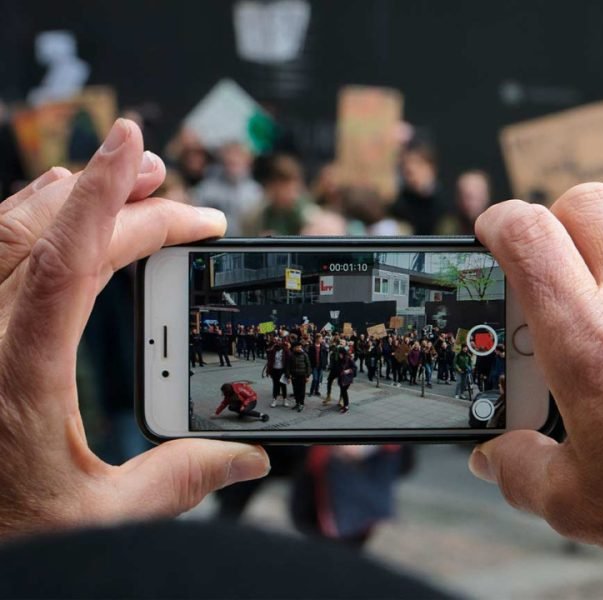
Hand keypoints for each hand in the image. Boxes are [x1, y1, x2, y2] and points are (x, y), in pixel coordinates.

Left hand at [0, 119, 269, 538]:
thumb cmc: (0, 532)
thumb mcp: (95, 518)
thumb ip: (177, 482)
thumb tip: (247, 457)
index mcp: (19, 377)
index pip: (65, 262)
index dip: (106, 197)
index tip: (136, 147)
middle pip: (44, 234)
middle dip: (113, 196)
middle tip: (173, 190)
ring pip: (6, 232)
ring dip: (70, 198)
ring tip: (129, 185)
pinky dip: (30, 219)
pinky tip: (58, 211)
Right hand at [471, 183, 602, 598]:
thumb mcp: (576, 502)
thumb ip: (517, 469)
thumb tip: (495, 454)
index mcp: (590, 342)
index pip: (529, 234)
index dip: (496, 223)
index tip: (490, 237)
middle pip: (583, 201)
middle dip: (550, 222)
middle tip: (540, 270)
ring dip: (599, 247)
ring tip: (592, 306)